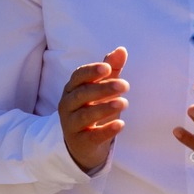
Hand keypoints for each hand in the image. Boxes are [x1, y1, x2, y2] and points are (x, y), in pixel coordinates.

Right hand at [60, 48, 128, 173]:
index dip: (92, 71)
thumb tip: (122, 49)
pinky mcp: (80, 142)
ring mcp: (71, 125)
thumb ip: (111, 70)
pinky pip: (92, 136)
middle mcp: (68, 105)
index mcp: (72, 89)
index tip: (108, 68)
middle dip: (103, 88)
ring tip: (124, 103)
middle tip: (125, 85)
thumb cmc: (93, 109)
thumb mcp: (102, 89)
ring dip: (105, 108)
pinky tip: (121, 125)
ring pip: (85, 115)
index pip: (78, 76)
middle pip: (82, 94)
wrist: (83, 144)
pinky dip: (106, 130)